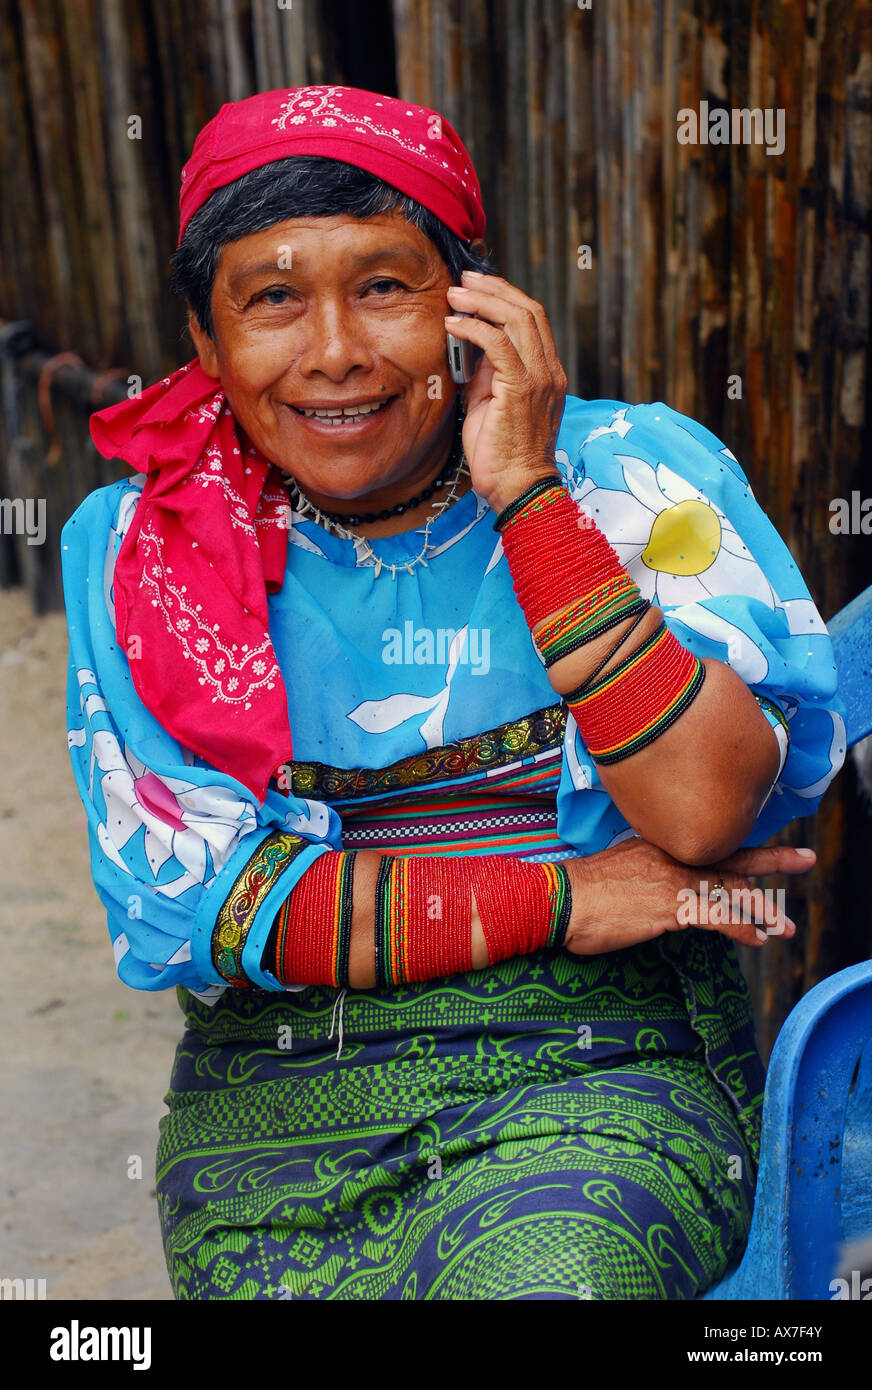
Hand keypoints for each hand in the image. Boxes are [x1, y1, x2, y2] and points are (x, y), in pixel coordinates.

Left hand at [445, 271, 567, 512]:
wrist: (516, 487)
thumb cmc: (501, 452)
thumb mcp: (491, 402)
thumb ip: (487, 372)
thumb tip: (469, 345)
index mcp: (546, 372)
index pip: (532, 319)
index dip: (505, 296)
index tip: (477, 286)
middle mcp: (549, 370)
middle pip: (528, 310)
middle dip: (493, 289)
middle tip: (463, 280)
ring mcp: (539, 378)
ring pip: (517, 319)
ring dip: (482, 302)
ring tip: (454, 296)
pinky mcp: (522, 388)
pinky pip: (498, 344)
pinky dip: (474, 328)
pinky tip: (453, 325)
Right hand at [562, 838, 815, 954]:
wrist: (561, 899)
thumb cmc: (582, 889)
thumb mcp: (618, 865)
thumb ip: (646, 868)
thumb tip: (657, 882)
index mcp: (660, 844)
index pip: (710, 843)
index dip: (741, 848)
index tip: (766, 851)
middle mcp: (673, 856)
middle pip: (732, 856)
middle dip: (773, 860)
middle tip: (805, 859)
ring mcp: (674, 880)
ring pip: (732, 889)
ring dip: (765, 908)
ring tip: (787, 925)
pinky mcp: (671, 907)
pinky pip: (718, 917)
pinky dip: (741, 928)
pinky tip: (757, 939)